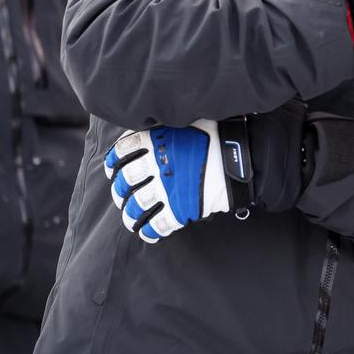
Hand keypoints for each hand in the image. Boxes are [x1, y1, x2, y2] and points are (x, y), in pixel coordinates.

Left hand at [104, 120, 244, 242]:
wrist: (241, 156)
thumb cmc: (217, 133)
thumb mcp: (188, 119)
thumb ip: (167, 126)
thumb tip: (155, 125)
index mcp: (156, 141)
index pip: (123, 151)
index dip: (114, 162)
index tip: (112, 169)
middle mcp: (156, 165)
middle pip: (126, 180)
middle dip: (120, 190)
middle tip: (121, 194)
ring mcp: (167, 188)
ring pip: (137, 205)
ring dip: (130, 214)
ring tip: (130, 219)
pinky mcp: (180, 208)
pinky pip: (158, 224)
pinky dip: (150, 232)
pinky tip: (148, 234)